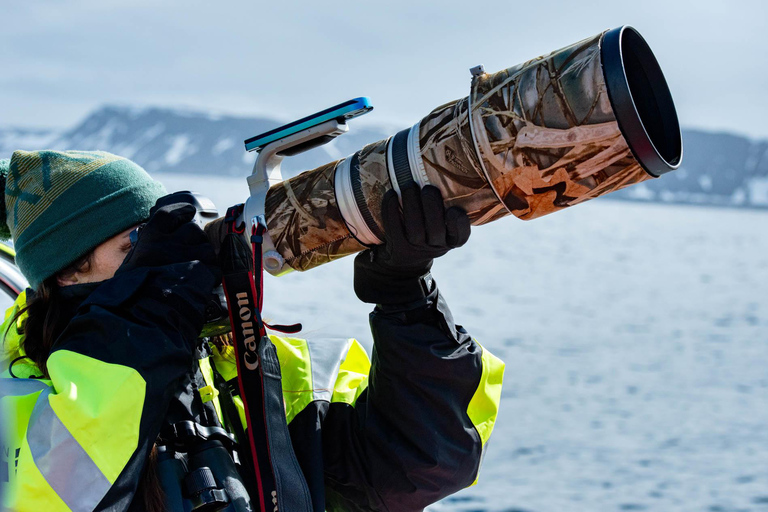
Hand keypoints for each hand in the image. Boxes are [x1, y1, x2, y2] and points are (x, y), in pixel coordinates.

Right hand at [118, 201, 218, 280]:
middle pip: (193, 230)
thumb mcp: (135, 261)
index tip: (189, 211)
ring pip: (207, 248)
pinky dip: (211, 275)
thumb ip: (152, 246)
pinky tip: (202, 281)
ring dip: (206, 257)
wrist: (138, 311)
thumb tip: (172, 235)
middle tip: (192, 253)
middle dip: (196, 240)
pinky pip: (214, 269)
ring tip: (196, 269)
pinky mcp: (198, 275)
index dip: (182, 211)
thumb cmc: (135, 288)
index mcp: (149, 238)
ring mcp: (183, 258)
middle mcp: (166, 244)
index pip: (169, 214)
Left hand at [354, 184, 469, 304]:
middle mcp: (436, 246)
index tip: (454, 208)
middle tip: (428, 188)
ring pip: (415, 228)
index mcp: (452, 240)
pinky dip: (391, 210)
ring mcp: (415, 248)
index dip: (459, 223)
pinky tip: (391, 194)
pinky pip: (394, 228)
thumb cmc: (428, 231)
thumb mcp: (443, 226)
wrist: (404, 259)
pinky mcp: (397, 246)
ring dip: (411, 204)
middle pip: (436, 228)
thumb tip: (444, 171)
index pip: (461, 235)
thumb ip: (447, 206)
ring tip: (409, 185)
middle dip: (432, 206)